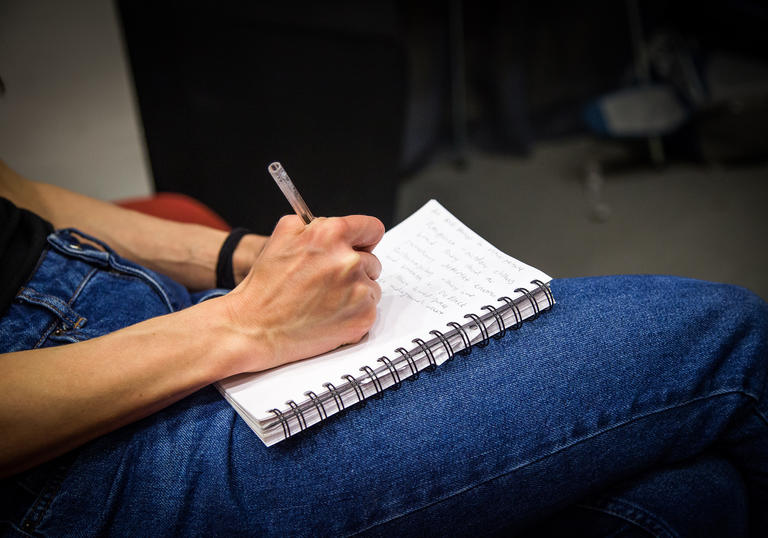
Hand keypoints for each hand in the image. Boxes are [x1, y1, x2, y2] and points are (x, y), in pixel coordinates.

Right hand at [222, 214, 384, 371]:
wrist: (255, 328)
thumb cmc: (265, 286)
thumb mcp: (281, 237)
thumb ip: (313, 225)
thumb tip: (332, 224)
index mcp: (331, 235)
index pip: (371, 229)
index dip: (364, 239)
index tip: (361, 246)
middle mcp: (349, 261)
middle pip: (372, 261)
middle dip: (355, 269)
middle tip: (327, 283)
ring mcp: (358, 290)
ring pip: (371, 287)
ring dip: (355, 293)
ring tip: (324, 302)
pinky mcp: (363, 317)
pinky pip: (369, 310)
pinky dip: (353, 314)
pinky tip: (329, 317)